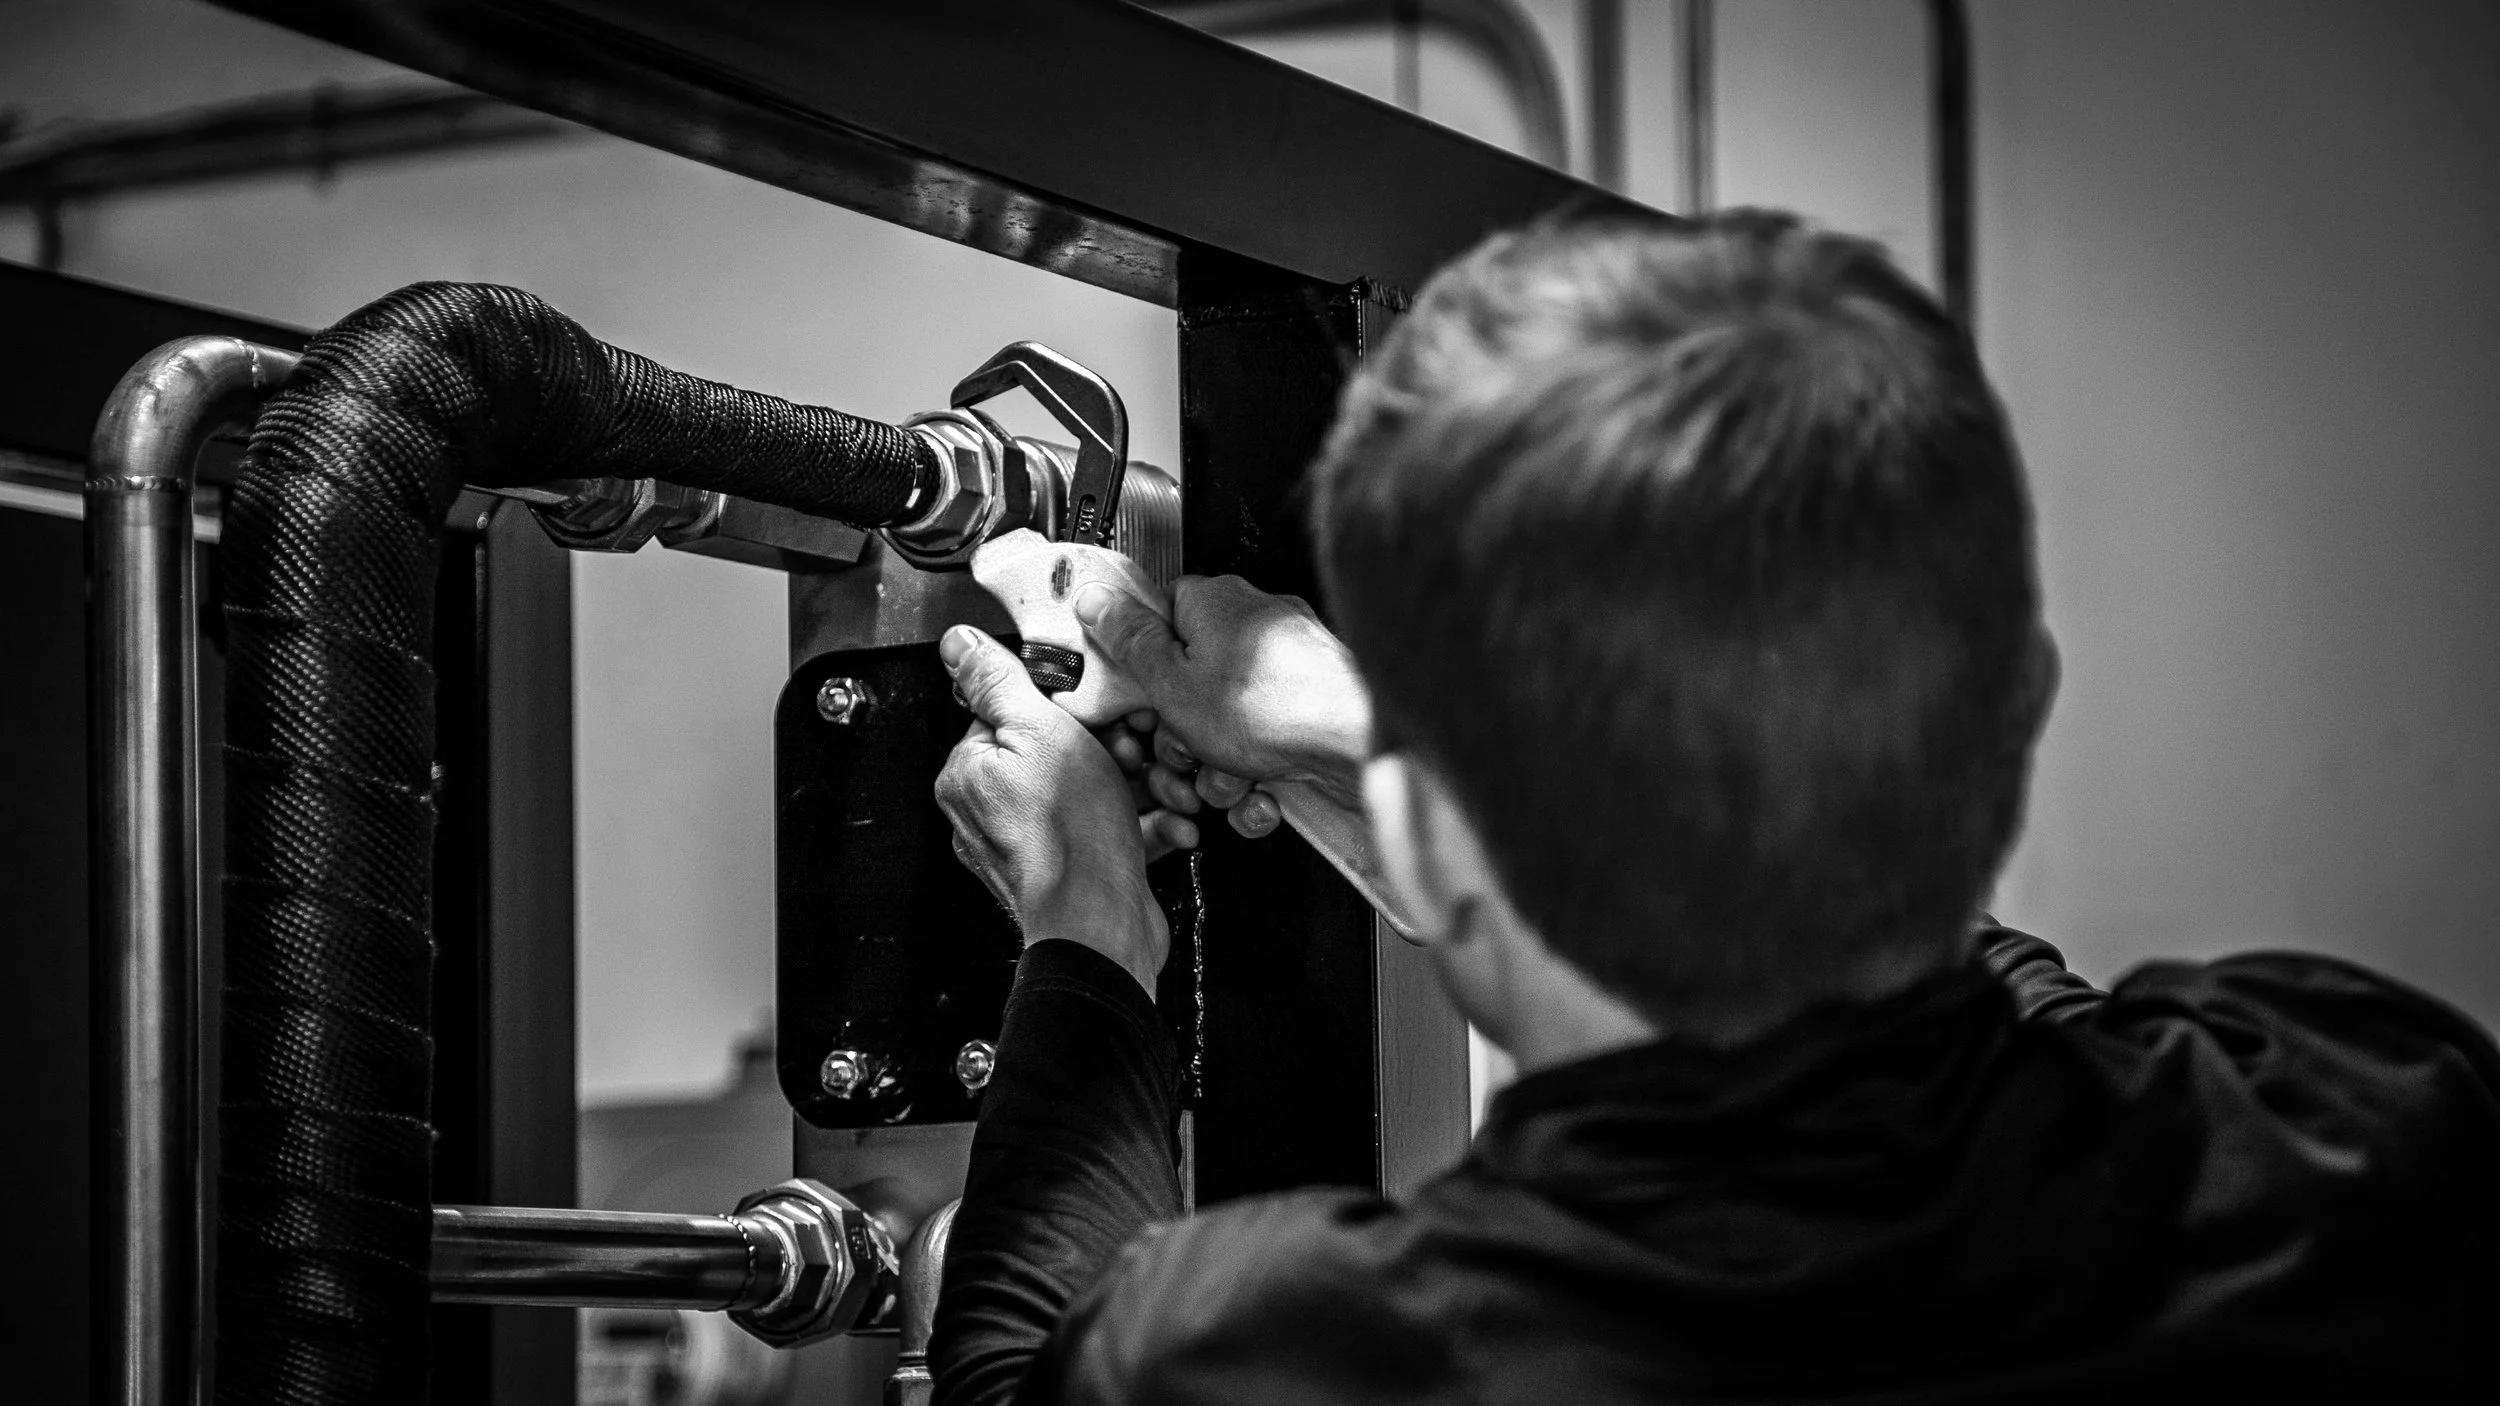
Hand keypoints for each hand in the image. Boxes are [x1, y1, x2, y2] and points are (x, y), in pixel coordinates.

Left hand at [934, 626, 1169, 991]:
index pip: (1014, 713)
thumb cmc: (1071, 838)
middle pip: (1057, 752)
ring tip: (1165, 791)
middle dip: (1113, 751)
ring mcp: (1028, 845)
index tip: (1103, 719)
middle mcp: (988, 811)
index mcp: (970, 773)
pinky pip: (1106, 833)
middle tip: (1138, 756)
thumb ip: (999, 682)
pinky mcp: (1068, 871)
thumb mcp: (1039, 731)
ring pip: (1090, 793)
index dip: (1068, 710)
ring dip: (1138, 788)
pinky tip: (1165, 824)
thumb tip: (959, 643)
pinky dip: (1141, 827)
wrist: (1102, 927)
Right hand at [1075, 574, 1371, 836]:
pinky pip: (1260, 747)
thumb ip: (1129, 641)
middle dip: (1180, 737)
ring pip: (1220, 727)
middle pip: (1184, 686)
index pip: (1151, 623)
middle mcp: (1251, 625)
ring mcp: (1283, 669)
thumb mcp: (1173, 681)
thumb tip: (1093, 598)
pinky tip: (1262, 793)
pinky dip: (1257, 779)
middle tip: (1185, 753)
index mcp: (1211, 601)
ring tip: (1232, 780)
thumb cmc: (1277, 708)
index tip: (1138, 707)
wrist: (1360, 747)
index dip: (1138, 675)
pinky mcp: (1305, 712)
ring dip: (1217, 769)